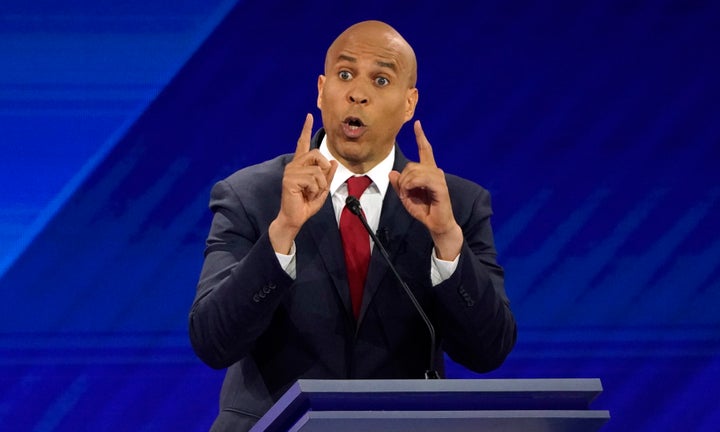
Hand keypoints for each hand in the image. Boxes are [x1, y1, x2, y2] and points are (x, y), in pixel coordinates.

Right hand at [269, 114, 337, 252]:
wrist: (295, 218)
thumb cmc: (306, 204)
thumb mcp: (323, 189)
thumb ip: (328, 176)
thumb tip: (334, 161)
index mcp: (301, 165)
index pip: (303, 143)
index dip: (306, 129)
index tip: (309, 116)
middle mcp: (294, 165)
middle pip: (316, 154)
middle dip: (324, 168)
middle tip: (320, 184)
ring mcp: (290, 171)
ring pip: (317, 169)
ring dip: (320, 185)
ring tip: (311, 193)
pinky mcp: (290, 179)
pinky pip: (313, 179)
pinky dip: (315, 189)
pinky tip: (307, 195)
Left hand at [389, 120, 461, 259]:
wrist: (437, 224)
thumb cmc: (424, 210)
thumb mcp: (406, 197)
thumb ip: (399, 185)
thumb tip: (392, 173)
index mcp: (428, 172)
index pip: (425, 150)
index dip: (421, 137)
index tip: (417, 124)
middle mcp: (435, 172)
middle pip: (411, 165)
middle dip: (403, 179)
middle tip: (405, 193)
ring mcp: (439, 178)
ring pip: (414, 171)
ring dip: (406, 184)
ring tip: (408, 195)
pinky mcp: (440, 186)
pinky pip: (420, 179)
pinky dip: (411, 186)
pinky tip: (411, 193)